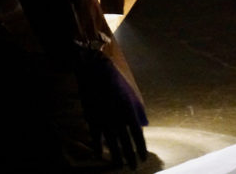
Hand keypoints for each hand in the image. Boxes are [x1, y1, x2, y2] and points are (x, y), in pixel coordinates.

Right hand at [75, 47, 148, 169]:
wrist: (94, 72)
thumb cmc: (116, 81)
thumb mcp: (131, 94)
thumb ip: (138, 110)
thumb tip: (144, 125)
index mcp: (129, 110)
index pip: (138, 135)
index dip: (141, 148)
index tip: (143, 158)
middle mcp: (117, 118)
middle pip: (125, 142)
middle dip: (130, 156)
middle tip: (133, 168)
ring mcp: (104, 119)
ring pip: (111, 143)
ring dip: (116, 156)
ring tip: (120, 166)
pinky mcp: (91, 119)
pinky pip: (96, 137)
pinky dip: (97, 146)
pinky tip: (100, 155)